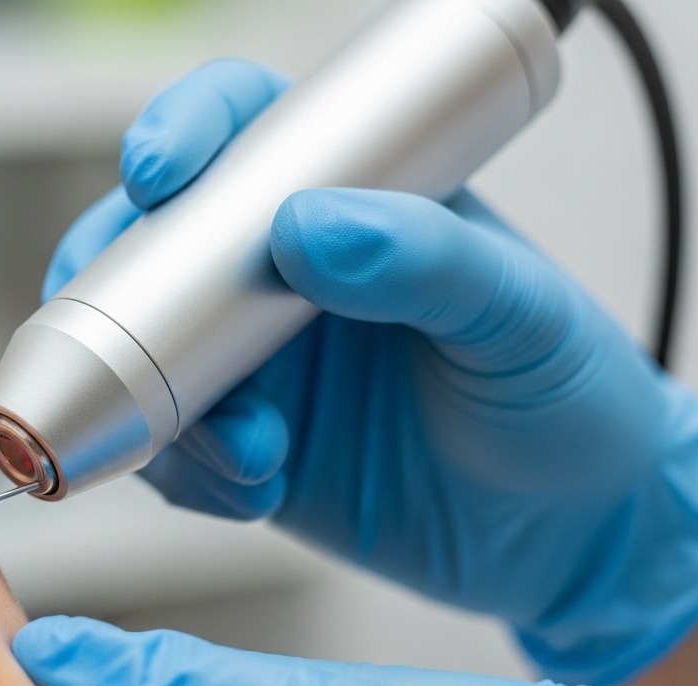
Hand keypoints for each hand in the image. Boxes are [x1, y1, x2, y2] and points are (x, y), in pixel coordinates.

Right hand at [45, 59, 697, 684]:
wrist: (575, 539)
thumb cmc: (571, 401)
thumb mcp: (525, 317)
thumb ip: (430, 262)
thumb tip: (314, 228)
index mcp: (355, 202)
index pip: (247, 135)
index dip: (184, 135)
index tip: (160, 175)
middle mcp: (286, 277)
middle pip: (152, 248)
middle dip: (121, 295)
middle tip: (145, 349)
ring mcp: (259, 367)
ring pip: (143, 360)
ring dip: (167, 407)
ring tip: (255, 452)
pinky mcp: (248, 450)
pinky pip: (173, 453)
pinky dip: (190, 474)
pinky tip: (256, 489)